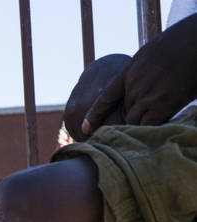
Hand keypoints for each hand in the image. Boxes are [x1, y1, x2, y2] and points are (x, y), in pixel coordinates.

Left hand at [83, 16, 196, 134]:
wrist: (196, 39)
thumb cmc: (181, 42)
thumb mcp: (152, 52)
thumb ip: (141, 70)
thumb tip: (139, 79)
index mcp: (130, 72)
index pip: (105, 97)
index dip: (94, 114)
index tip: (84, 128)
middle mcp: (134, 85)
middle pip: (123, 112)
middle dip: (126, 120)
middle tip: (132, 127)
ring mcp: (148, 95)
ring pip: (132, 122)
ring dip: (136, 128)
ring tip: (141, 133)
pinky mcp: (163, 104)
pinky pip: (148, 126)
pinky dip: (147, 132)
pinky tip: (151, 134)